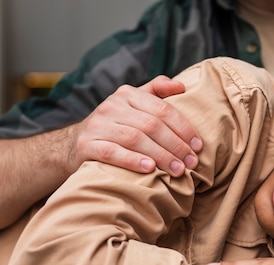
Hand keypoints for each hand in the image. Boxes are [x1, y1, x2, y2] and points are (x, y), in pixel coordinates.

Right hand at [68, 75, 201, 176]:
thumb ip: (156, 92)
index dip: (183, 128)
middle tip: (191, 163)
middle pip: (151, 125)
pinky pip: (112, 153)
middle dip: (176, 145)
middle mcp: (111, 106)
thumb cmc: (116, 126)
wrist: (75, 144)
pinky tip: (150, 169)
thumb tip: (181, 86)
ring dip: (161, 156)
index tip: (198, 146)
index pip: (162, 109)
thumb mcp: (134, 104)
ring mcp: (98, 125)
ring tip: (178, 170)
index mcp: (128, 94)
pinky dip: (133, 160)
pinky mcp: (86, 145)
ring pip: (135, 139)